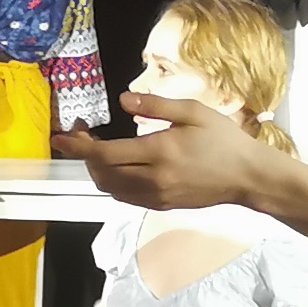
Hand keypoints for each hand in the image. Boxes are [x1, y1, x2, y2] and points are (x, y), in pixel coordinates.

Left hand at [62, 95, 290, 212]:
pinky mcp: (162, 205)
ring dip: (98, 170)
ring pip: (111, 188)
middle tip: (83, 134)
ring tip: (99, 148)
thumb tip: (123, 101)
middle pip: (101, 174)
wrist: (248, 177)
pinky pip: (126, 197)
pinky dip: (114, 182)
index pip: (105, 154)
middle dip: (84, 156)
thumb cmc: (223, 140)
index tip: (59, 138)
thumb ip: (155, 106)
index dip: (77, 147)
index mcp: (159, 152)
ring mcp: (157, 196)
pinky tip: (120, 165)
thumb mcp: (193, 112)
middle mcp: (153, 179)